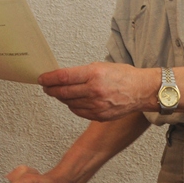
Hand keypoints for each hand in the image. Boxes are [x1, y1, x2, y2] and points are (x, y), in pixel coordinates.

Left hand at [38, 62, 153, 120]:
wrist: (142, 91)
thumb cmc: (123, 76)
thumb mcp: (101, 66)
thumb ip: (82, 73)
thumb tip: (63, 77)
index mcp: (94, 74)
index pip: (63, 77)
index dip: (49, 78)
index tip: (42, 78)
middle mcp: (94, 91)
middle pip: (63, 92)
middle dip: (51, 89)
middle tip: (46, 86)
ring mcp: (96, 105)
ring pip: (69, 103)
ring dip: (61, 97)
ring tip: (58, 92)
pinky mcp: (99, 116)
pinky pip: (78, 111)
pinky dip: (72, 105)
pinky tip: (72, 100)